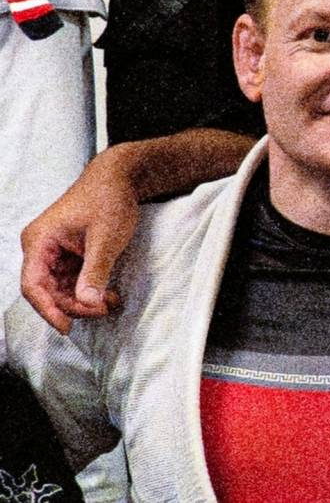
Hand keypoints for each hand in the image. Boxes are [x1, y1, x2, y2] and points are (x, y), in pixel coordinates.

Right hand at [21, 146, 137, 332]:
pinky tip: (108, 295)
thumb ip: (95, 271)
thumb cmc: (109, 200)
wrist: (120, 178)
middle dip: (74, 305)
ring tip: (110, 302)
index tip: (67, 327)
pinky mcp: (68, 253)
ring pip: (61, 288)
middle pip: (47, 290)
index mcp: (39, 241)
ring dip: (83, 300)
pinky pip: (71, 280)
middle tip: (103, 310)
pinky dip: (88, 290)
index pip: (33, 285)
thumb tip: (87, 302)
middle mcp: (41, 247)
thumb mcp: (105, 239)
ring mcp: (54, 251)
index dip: (48, 310)